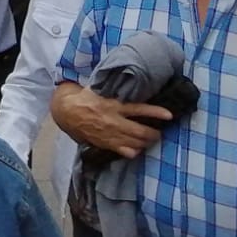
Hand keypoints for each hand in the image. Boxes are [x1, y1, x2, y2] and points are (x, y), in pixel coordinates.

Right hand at [55, 85, 172, 158]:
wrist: (68, 112)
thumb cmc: (86, 98)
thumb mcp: (100, 90)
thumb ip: (115, 90)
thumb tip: (133, 84)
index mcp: (113, 105)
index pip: (139, 109)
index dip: (155, 112)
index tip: (169, 115)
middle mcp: (113, 121)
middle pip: (140, 131)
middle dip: (154, 134)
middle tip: (159, 132)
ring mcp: (110, 134)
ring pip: (135, 143)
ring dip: (146, 142)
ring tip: (150, 139)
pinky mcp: (106, 143)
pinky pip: (124, 151)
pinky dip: (134, 151)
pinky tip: (137, 149)